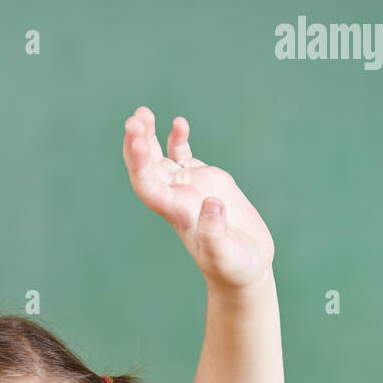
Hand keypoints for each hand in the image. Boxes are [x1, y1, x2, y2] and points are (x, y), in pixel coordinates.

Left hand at [122, 106, 274, 294]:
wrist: (246, 269)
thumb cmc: (234, 268)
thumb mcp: (225, 255)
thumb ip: (215, 233)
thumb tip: (212, 204)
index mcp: (177, 214)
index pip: (149, 186)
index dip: (140, 163)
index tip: (137, 140)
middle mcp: (177, 199)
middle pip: (148, 168)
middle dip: (138, 143)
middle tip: (136, 117)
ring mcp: (189, 188)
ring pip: (160, 158)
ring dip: (149, 137)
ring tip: (143, 113)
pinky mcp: (205, 182)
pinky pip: (183, 157)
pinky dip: (178, 140)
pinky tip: (178, 123)